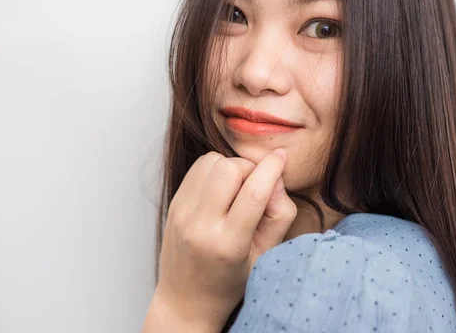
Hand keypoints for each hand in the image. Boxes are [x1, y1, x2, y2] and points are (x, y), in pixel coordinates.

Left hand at [155, 149, 297, 326]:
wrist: (186, 299)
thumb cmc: (231, 280)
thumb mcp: (266, 255)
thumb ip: (279, 214)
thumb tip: (275, 176)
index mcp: (228, 244)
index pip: (253, 193)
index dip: (272, 168)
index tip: (282, 156)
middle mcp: (200, 226)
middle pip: (229, 168)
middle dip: (249, 169)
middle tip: (254, 187)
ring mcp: (182, 213)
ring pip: (211, 161)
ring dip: (230, 167)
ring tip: (236, 190)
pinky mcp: (174, 203)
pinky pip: (198, 167)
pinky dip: (214, 170)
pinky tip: (220, 192)